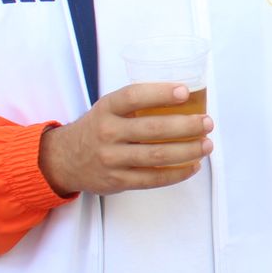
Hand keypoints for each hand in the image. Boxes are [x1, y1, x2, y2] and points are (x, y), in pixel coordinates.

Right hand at [37, 82, 213, 195]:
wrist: (64, 159)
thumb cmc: (97, 128)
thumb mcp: (109, 108)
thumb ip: (137, 103)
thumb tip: (186, 96)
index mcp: (107, 108)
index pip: (134, 96)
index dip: (161, 93)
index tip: (185, 92)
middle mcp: (108, 132)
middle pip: (153, 129)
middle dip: (186, 126)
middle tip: (207, 123)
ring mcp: (112, 158)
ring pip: (157, 155)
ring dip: (188, 150)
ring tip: (206, 144)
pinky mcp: (118, 180)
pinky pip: (153, 178)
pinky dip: (177, 173)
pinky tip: (193, 165)